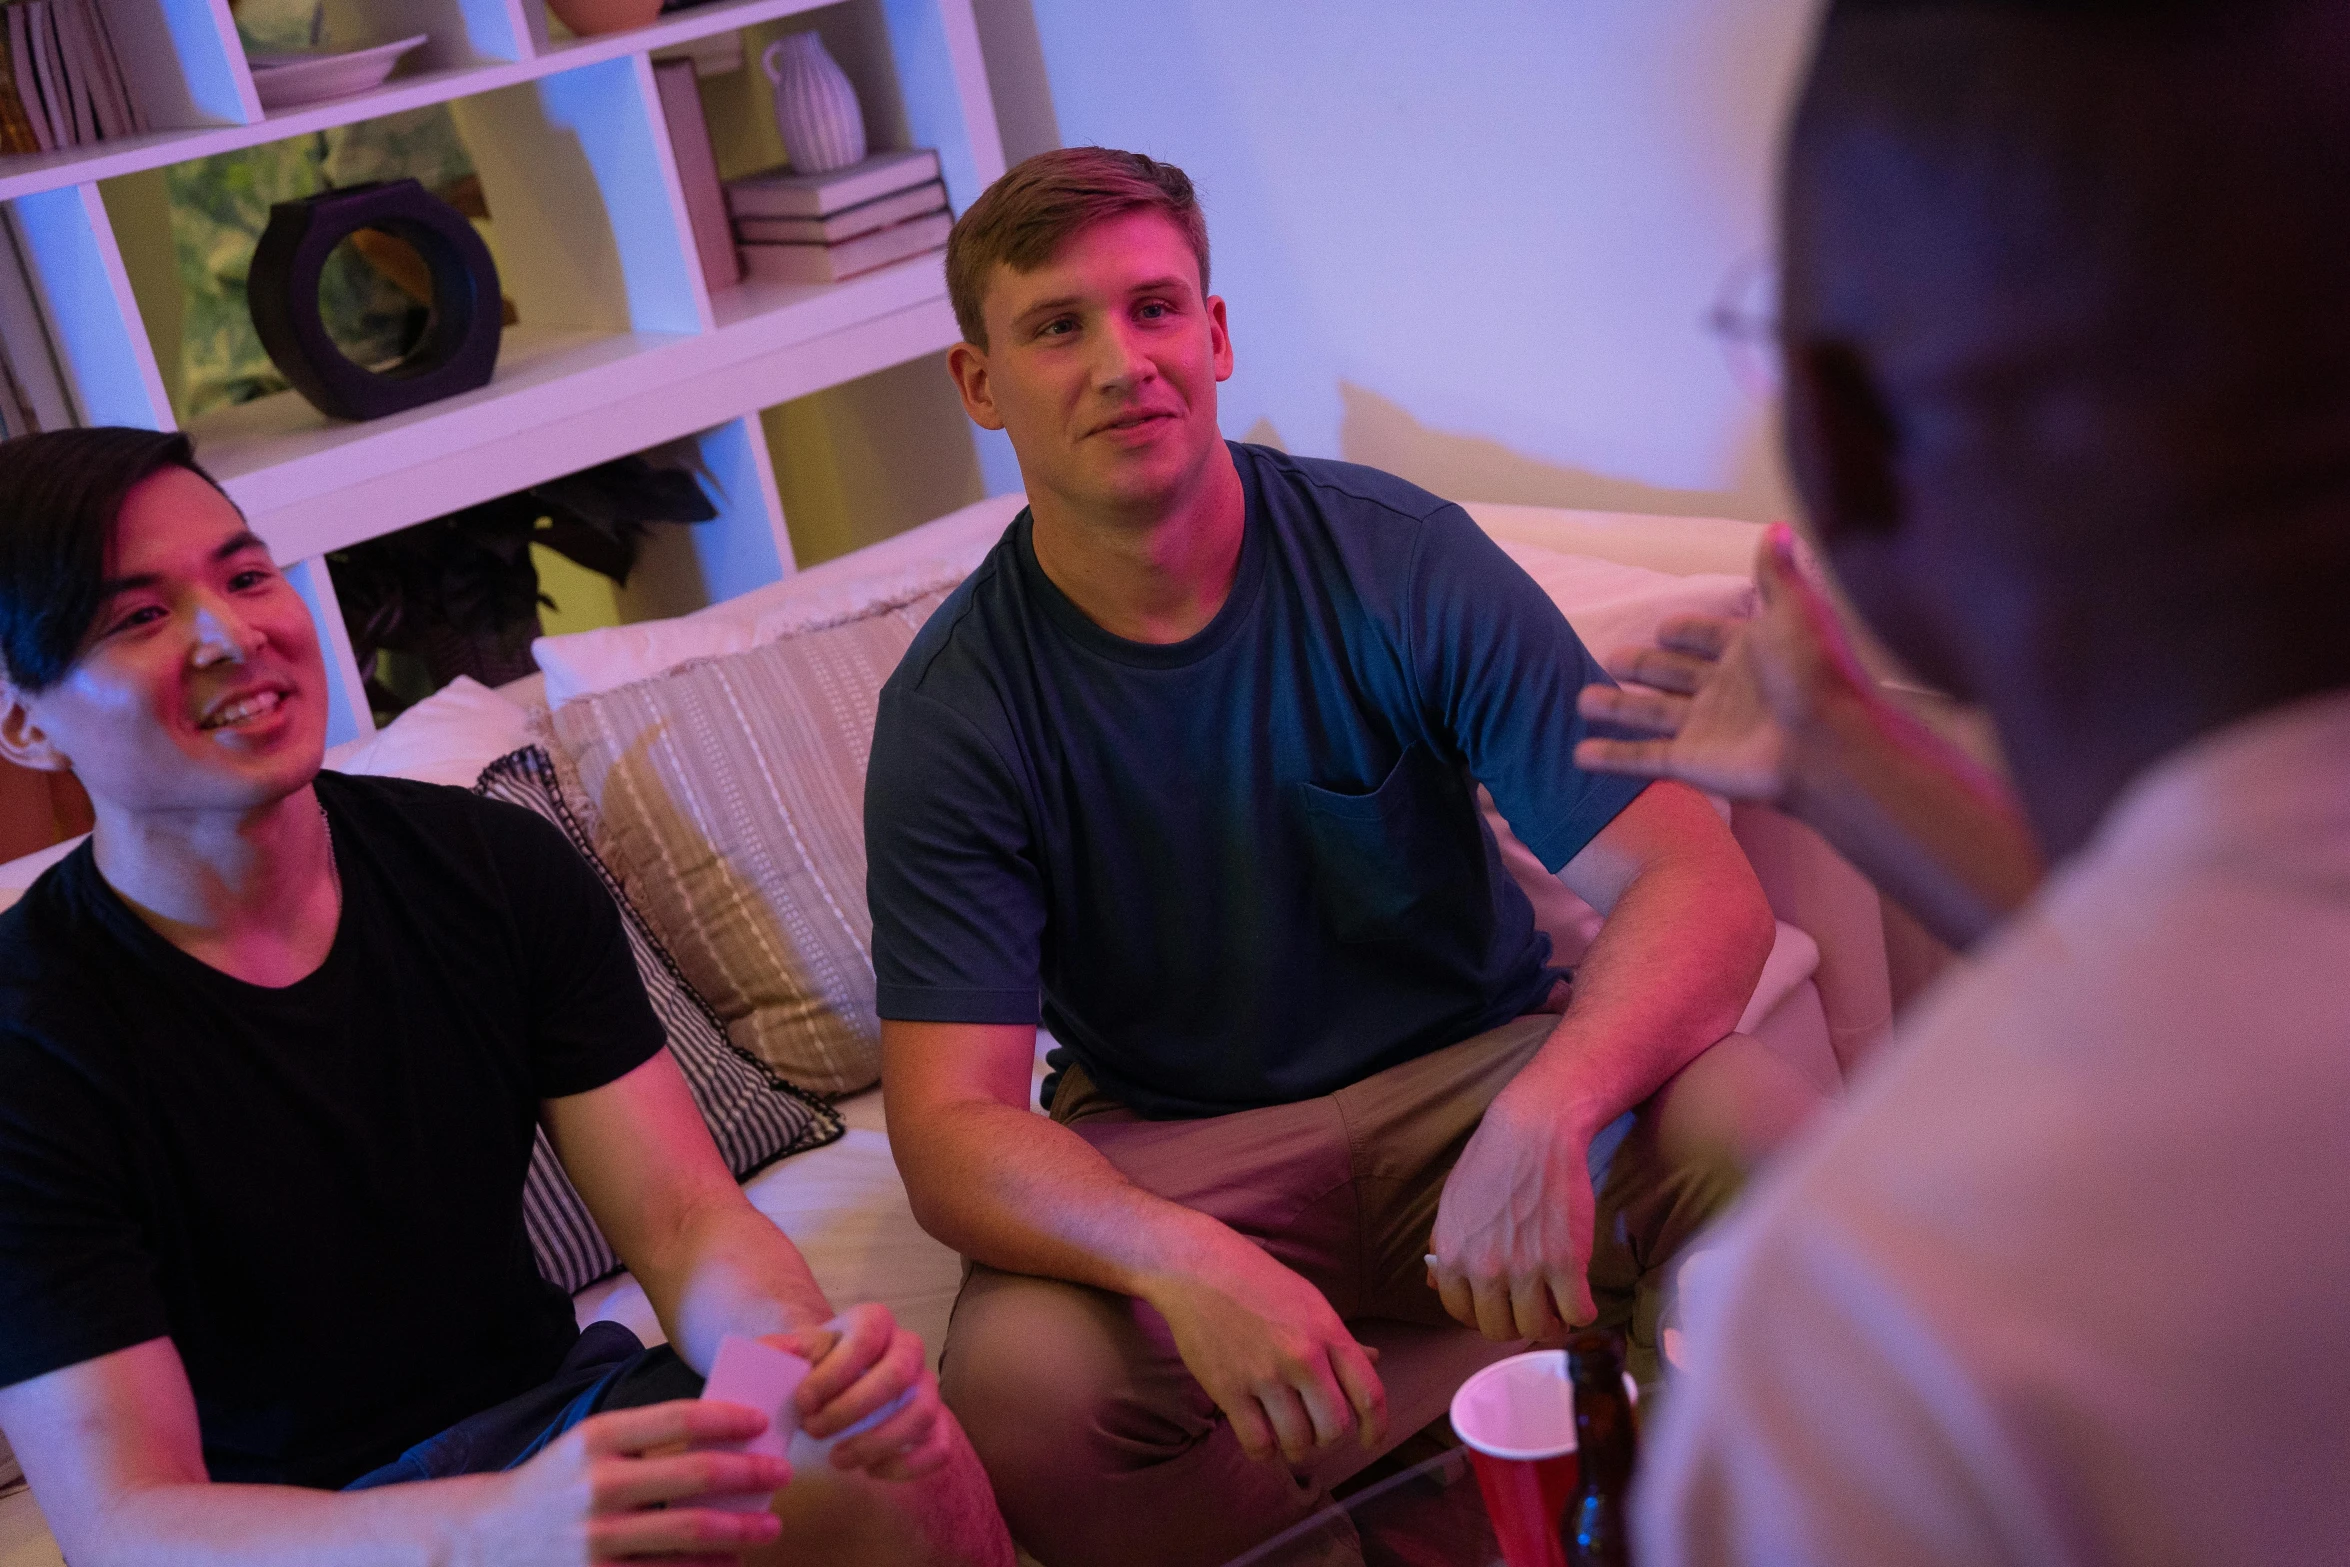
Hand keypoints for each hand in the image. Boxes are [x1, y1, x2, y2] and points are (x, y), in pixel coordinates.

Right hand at [470, 1399, 789, 1565]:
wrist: (486, 1540)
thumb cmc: (557, 1484)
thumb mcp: (589, 1446)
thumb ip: (647, 1438)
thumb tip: (727, 1433)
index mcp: (597, 1438)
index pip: (679, 1417)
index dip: (729, 1417)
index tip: (761, 1422)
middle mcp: (597, 1486)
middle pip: (697, 1476)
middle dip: (750, 1475)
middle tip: (783, 1473)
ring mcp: (597, 1539)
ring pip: (691, 1533)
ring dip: (741, 1530)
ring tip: (770, 1526)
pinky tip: (728, 1563)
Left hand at [767, 1302, 951, 1481]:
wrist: (831, 1391)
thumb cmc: (811, 1371)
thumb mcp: (791, 1355)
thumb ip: (780, 1353)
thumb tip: (785, 1355)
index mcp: (874, 1322)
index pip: (868, 1336)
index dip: (835, 1371)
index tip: (802, 1401)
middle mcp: (907, 1349)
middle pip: (900, 1374)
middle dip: (852, 1409)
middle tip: (814, 1431)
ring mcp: (926, 1387)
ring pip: (923, 1412)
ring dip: (877, 1442)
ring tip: (836, 1459)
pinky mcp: (935, 1424)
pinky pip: (939, 1446)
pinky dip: (906, 1465)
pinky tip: (870, 1471)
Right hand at [1145, 1228, 1386, 1465]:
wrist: (1199, 1269)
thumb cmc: (1259, 1283)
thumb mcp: (1311, 1302)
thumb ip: (1341, 1339)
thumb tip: (1375, 1361)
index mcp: (1328, 1333)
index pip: (1369, 1395)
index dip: (1376, 1428)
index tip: (1370, 1442)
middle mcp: (1302, 1357)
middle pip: (1335, 1428)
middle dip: (1328, 1438)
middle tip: (1314, 1430)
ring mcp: (1264, 1375)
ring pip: (1297, 1442)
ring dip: (1296, 1447)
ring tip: (1286, 1435)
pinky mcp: (1228, 1390)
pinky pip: (1258, 1444)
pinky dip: (1264, 1451)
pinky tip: (1261, 1437)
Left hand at [1429, 1069, 1594, 1342]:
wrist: (1533, 1132)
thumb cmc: (1491, 1162)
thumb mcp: (1451, 1204)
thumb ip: (1442, 1247)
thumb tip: (1435, 1283)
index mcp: (1452, 1258)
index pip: (1461, 1315)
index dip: (1483, 1313)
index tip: (1500, 1304)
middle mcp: (1485, 1270)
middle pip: (1499, 1330)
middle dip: (1516, 1322)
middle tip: (1531, 1305)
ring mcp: (1527, 1269)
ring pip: (1538, 1329)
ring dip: (1550, 1323)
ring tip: (1557, 1305)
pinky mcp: (1567, 1262)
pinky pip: (1577, 1314)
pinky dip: (1582, 1314)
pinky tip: (1581, 1297)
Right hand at [1575, 523, 1872, 806]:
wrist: (1822, 743)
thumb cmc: (1810, 671)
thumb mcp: (1794, 610)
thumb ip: (1776, 572)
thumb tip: (1778, 526)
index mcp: (1749, 651)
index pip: (1710, 637)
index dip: (1688, 631)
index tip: (1663, 627)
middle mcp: (1724, 689)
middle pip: (1673, 675)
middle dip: (1644, 667)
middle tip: (1612, 657)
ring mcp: (1704, 728)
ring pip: (1649, 713)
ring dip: (1617, 708)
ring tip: (1582, 700)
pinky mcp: (1689, 761)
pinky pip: (1643, 757)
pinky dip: (1612, 757)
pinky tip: (1580, 755)